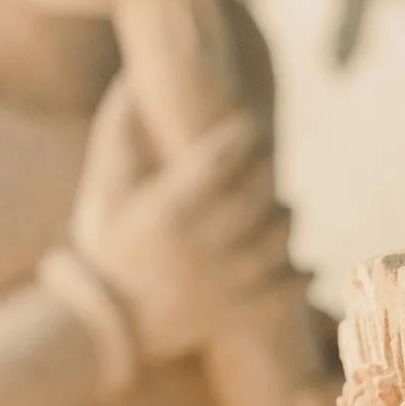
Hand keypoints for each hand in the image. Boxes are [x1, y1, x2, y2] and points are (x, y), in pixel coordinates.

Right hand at [71, 79, 293, 362]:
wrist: (101, 327)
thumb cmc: (104, 250)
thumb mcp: (103, 193)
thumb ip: (118, 136)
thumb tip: (132, 78)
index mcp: (166, 211)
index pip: (217, 161)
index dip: (240, 137)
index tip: (249, 126)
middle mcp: (198, 246)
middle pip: (256, 198)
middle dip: (268, 177)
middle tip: (267, 168)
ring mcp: (220, 283)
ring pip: (277, 243)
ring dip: (287, 222)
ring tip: (284, 211)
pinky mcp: (233, 314)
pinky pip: (282, 293)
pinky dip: (300, 277)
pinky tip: (304, 264)